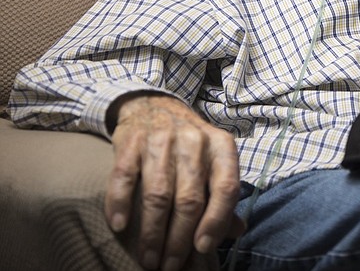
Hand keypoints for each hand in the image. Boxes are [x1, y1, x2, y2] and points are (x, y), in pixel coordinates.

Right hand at [104, 94, 243, 269]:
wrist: (153, 106)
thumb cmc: (189, 145)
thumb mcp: (213, 161)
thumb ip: (222, 195)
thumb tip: (237, 231)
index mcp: (221, 146)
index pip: (226, 187)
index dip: (217, 221)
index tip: (202, 248)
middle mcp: (194, 141)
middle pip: (190, 199)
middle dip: (179, 239)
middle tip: (170, 265)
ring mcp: (161, 139)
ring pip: (158, 195)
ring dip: (152, 233)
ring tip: (149, 258)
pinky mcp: (131, 142)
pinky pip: (124, 178)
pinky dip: (120, 205)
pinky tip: (120, 227)